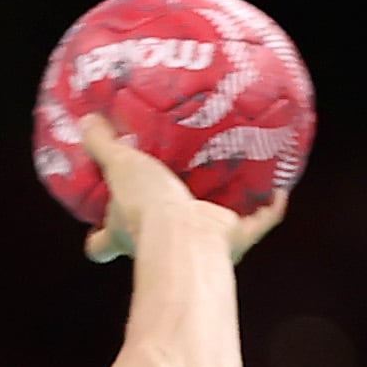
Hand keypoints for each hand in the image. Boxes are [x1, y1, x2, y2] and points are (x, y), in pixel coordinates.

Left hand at [79, 114, 286, 267]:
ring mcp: (201, 245)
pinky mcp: (234, 239)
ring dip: (225, 213)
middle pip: (154, 244)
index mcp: (127, 232)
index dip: (98, 240)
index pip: (102, 245)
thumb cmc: (146, 205)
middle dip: (161, 228)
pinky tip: (280, 187)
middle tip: (167, 196)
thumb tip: (86, 121)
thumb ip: (101, 145)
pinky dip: (272, 208)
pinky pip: (259, 222)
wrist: (185, 235)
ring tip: (231, 183)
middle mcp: (161, 244)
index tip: (96, 231)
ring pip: (212, 234)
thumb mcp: (118, 166)